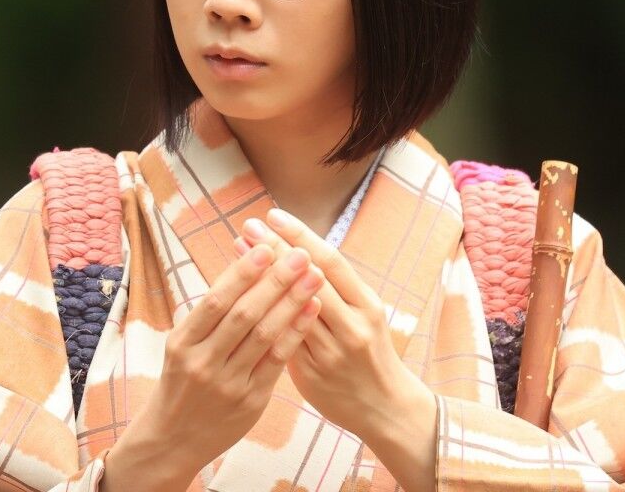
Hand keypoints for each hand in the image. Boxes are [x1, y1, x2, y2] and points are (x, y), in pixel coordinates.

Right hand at [102, 243, 323, 491]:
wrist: (173, 440)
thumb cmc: (181, 382)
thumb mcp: (182, 346)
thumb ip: (210, 314)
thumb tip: (243, 267)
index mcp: (183, 342)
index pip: (216, 300)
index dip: (242, 273)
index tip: (266, 247)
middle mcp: (203, 362)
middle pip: (244, 315)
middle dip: (275, 281)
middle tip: (301, 254)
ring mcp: (228, 384)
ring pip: (265, 336)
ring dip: (293, 302)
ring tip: (314, 275)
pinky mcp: (251, 402)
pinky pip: (277, 362)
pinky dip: (296, 333)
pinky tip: (312, 310)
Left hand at [234, 209, 436, 491]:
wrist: (386, 409)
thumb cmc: (369, 353)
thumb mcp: (364, 315)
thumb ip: (335, 289)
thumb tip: (297, 248)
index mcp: (367, 305)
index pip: (331, 261)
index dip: (302, 235)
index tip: (274, 215)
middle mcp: (352, 326)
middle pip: (308, 280)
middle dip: (276, 249)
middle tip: (248, 225)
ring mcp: (331, 352)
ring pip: (290, 309)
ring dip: (261, 278)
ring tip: (238, 251)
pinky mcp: (312, 374)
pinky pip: (282, 340)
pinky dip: (261, 313)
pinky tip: (240, 296)